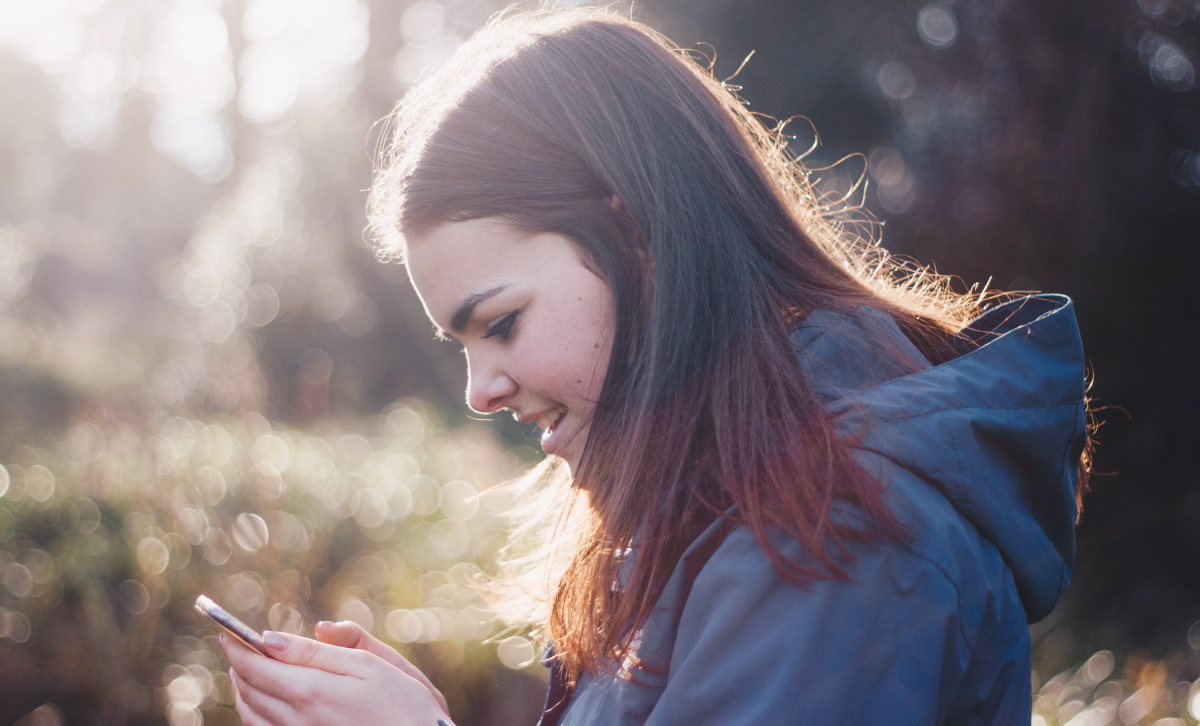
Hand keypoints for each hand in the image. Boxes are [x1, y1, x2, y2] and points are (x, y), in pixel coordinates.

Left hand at [220, 621, 452, 725]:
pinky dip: (254, 714)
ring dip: (243, 689)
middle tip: (236, 646)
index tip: (227, 631)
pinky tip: (263, 703)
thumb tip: (274, 638)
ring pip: (250, 714)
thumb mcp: (372, 666)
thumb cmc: (406, 707)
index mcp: (311, 691)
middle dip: (238, 664)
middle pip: (248, 689)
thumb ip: (323, 650)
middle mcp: (296, 720)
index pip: (255, 665)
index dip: (237, 645)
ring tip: (246, 671)